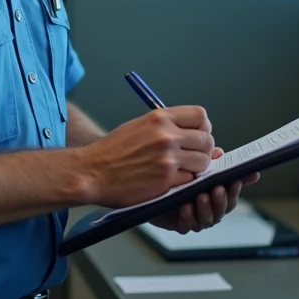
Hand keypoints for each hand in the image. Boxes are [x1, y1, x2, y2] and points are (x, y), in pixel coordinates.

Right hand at [80, 106, 214, 207]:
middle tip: (195, 156)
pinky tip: (172, 180)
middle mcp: (166, 135)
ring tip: (184, 169)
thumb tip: (190, 131)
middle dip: (204, 149)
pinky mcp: (166, 180)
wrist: (92, 171)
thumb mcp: (139, 126)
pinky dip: (185, 182)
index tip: (199, 135)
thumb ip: (165, 125)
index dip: (203, 127)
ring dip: (197, 168)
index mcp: (160, 118)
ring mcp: (167, 158)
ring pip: (203, 161)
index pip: (200, 115)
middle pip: (206, 139)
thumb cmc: (112, 150)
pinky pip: (190, 180)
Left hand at [148, 148, 260, 232]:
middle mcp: (209, 206)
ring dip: (207, 208)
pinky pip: (187, 226)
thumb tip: (221, 153)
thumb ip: (208, 160)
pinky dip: (189, 217)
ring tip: (201, 196)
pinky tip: (186, 207)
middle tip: (218, 189)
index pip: (231, 192)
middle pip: (223, 208)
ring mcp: (196, 217)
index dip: (235, 188)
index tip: (234, 181)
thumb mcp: (191, 163)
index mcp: (215, 190)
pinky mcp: (180, 224)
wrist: (146, 186)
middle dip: (222, 199)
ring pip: (208, 219)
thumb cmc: (173, 172)